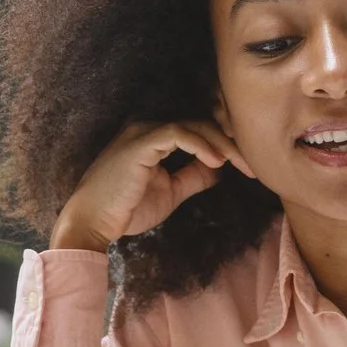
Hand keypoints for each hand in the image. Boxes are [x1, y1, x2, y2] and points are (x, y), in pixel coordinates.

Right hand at [50, 121, 253, 252]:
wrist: (93, 223)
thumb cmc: (126, 209)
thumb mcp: (170, 191)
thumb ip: (193, 177)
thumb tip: (220, 167)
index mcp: (155, 137)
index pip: (198, 129)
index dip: (225, 142)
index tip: (248, 165)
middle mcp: (148, 127)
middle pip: (201, 123)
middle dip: (231, 142)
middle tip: (253, 165)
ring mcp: (143, 131)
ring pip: (194, 125)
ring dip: (223, 143)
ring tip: (242, 163)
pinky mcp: (141, 141)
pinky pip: (179, 132)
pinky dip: (201, 144)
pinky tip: (218, 160)